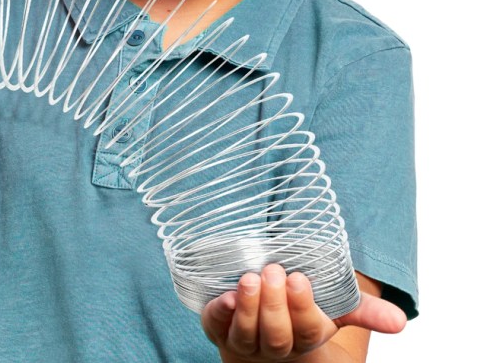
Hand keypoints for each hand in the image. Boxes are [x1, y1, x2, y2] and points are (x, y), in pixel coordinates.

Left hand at [201, 264, 405, 361]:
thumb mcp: (334, 308)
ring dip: (249, 307)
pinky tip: (225, 296)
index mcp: (307, 337)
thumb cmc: (300, 311)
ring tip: (250, 279)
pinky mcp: (218, 329)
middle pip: (277, 335)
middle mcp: (276, 345)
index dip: (303, 306)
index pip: (308, 329)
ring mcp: (244, 341)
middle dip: (275, 305)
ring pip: (246, 334)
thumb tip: (400, 322)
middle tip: (274, 271)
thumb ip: (364, 311)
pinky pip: (216, 326)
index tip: (299, 278)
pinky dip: (220, 313)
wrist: (260, 327)